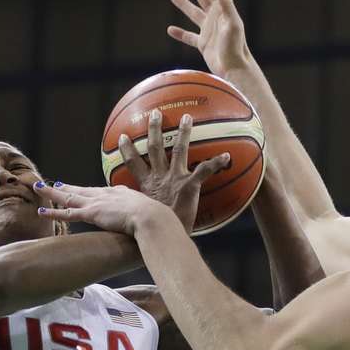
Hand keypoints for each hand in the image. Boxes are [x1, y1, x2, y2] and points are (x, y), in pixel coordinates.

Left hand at [36, 182, 168, 236]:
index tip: (80, 189)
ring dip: (52, 193)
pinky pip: (68, 213)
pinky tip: (42, 211)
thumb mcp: (151, 214)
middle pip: (81, 190)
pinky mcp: (92, 214)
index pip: (99, 191)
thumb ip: (146, 217)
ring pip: (69, 197)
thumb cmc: (157, 219)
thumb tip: (152, 224)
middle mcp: (106, 194)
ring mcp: (97, 203)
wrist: (153, 218)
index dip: (88, 191)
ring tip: (39, 188)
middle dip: (66, 187)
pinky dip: (54, 211)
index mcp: (120, 193)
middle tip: (54, 184)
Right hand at [118, 108, 229, 231]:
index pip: (133, 163)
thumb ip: (140, 207)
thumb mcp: (143, 216)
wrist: (163, 235)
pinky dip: (216, 163)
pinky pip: (204, 170)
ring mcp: (175, 179)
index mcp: (147, 185)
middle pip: (154, 148)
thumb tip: (132, 208)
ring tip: (187, 117)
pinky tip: (227, 156)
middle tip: (155, 113)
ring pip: (178, 150)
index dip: (127, 149)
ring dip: (183, 133)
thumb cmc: (156, 230)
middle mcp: (159, 177)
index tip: (122, 136)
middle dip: (154, 130)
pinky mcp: (189, 185)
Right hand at [168, 0, 251, 77]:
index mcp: (222, 10)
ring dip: (184, 4)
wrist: (234, 69)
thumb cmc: (236, 47)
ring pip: (193, 13)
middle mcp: (215, 18)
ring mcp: (208, 31)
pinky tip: (170, 30)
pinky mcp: (204, 44)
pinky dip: (180, 34)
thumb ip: (227, 5)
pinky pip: (189, 37)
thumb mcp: (232, 24)